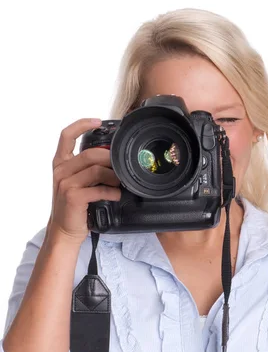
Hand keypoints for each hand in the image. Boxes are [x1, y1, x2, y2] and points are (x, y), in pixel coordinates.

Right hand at [47, 118, 121, 244]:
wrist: (65, 230)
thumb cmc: (76, 205)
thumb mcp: (78, 181)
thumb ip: (90, 167)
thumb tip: (115, 158)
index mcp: (61, 163)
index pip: (66, 136)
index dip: (82, 125)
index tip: (98, 121)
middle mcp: (61, 170)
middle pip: (91, 154)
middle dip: (111, 159)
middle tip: (122, 168)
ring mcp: (65, 183)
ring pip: (97, 170)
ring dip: (114, 176)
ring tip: (121, 183)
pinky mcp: (73, 196)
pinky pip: (99, 188)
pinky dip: (112, 192)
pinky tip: (116, 196)